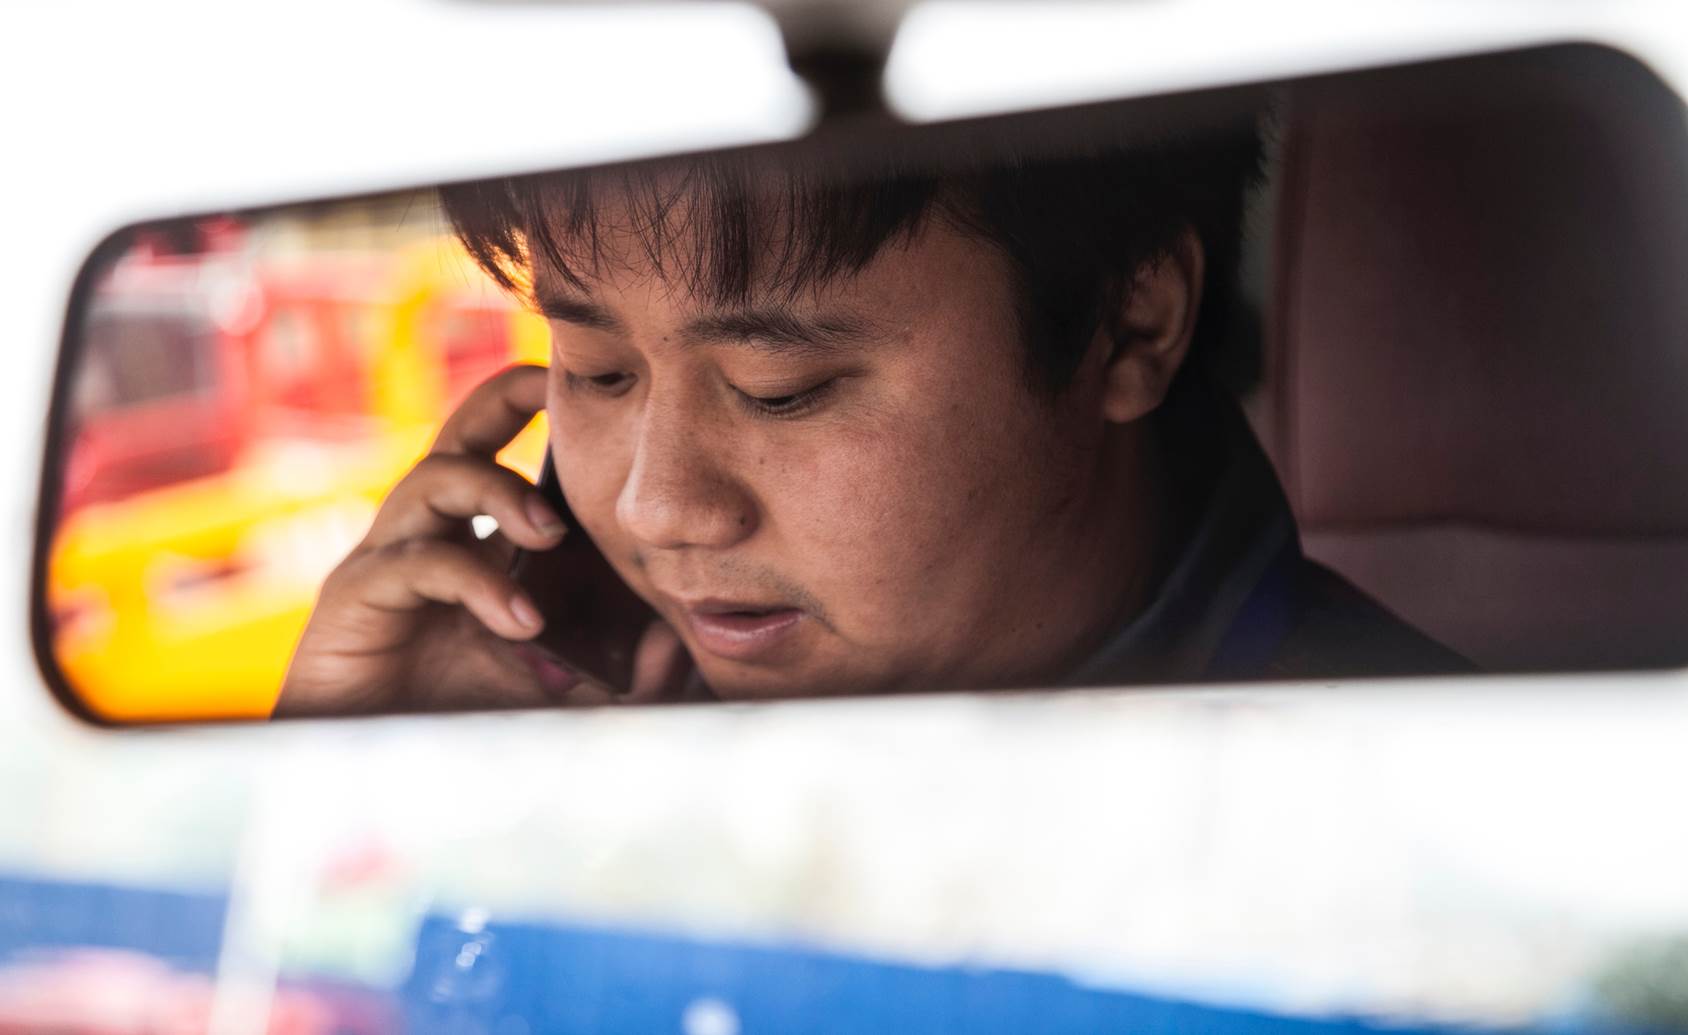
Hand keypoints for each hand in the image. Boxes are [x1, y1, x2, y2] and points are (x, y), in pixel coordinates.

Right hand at [274, 365, 690, 716]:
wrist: (373, 784)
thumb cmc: (458, 725)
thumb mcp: (557, 694)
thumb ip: (618, 672)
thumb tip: (678, 643)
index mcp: (469, 540)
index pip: (501, 450)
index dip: (538, 410)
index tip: (603, 395)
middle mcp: (424, 534)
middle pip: (458, 432)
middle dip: (507, 396)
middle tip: (562, 396)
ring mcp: (385, 559)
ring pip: (435, 480)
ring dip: (501, 494)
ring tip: (550, 535)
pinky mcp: (356, 599)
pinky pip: (417, 562)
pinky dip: (477, 583)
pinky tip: (521, 622)